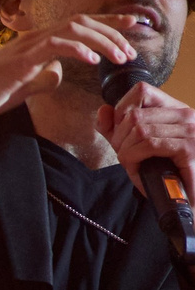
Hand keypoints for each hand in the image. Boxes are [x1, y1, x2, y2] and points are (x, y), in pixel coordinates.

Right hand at [0, 13, 140, 123]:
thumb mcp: (22, 87)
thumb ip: (42, 78)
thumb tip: (59, 74)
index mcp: (36, 43)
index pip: (78, 25)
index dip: (108, 23)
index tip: (132, 26)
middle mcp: (34, 37)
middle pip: (83, 20)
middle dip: (114, 29)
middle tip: (133, 45)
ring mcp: (27, 46)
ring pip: (75, 28)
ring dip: (103, 40)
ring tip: (119, 55)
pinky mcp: (21, 59)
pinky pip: (56, 45)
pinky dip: (79, 49)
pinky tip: (92, 61)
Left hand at [98, 78, 194, 195]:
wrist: (188, 198)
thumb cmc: (167, 174)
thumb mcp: (137, 147)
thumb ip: (117, 129)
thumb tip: (103, 110)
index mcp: (176, 110)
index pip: (141, 90)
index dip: (121, 110)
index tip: (120, 133)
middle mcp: (186, 115)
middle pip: (134, 114)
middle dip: (119, 138)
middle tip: (125, 156)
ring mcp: (190, 130)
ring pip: (139, 130)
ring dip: (125, 151)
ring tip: (132, 165)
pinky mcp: (189, 148)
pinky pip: (148, 145)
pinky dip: (134, 158)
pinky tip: (137, 168)